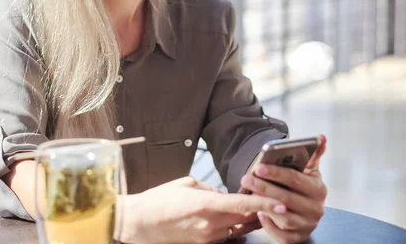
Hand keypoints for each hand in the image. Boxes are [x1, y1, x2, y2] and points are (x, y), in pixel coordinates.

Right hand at [120, 176, 286, 243]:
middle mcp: (210, 224)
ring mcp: (207, 238)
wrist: (140, 223)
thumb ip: (209, 188)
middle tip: (270, 200)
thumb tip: (223, 195)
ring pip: (237, 228)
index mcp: (206, 205)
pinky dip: (230, 227)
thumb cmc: (159, 200)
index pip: (243, 205)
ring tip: (250, 208)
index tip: (282, 203)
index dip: (265, 204)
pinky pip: (224, 235)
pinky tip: (229, 219)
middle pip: (246, 219)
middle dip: (260, 211)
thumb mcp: (186, 184)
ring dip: (245, 219)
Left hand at [240, 135, 327, 243]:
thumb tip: (320, 136)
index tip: (258, 167)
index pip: (296, 180)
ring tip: (249, 195)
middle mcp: (317, 209)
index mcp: (318, 189)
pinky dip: (270, 226)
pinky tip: (259, 213)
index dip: (277, 173)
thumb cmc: (301, 185)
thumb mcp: (307, 170)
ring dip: (265, 206)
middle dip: (264, 188)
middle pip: (287, 198)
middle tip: (246, 179)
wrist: (303, 207)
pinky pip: (283, 236)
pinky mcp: (299, 238)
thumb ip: (312, 154)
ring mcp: (308, 225)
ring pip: (285, 218)